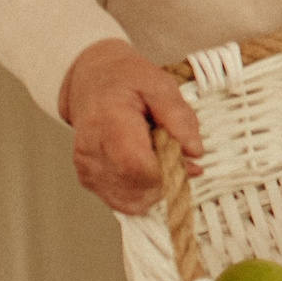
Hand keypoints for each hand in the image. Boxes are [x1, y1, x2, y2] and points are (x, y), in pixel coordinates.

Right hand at [60, 39, 202, 215]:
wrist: (92, 80)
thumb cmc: (127, 80)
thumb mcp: (161, 84)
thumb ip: (179, 117)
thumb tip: (195, 151)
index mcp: (109, 120)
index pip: (136, 164)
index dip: (167, 171)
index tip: (186, 161)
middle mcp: (91, 148)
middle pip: (135, 185)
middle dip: (166, 179)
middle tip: (174, 155)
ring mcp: (86, 166)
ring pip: (129, 199)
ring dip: (155, 188)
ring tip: (158, 157)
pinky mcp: (88, 178)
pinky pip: (120, 200)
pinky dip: (142, 192)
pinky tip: (147, 169)